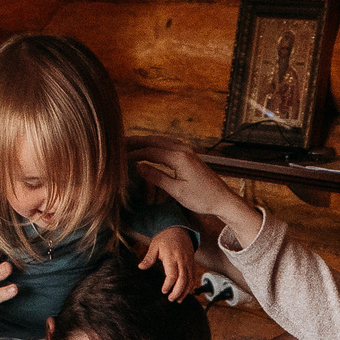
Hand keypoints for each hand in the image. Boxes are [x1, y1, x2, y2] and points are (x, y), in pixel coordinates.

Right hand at [128, 135, 252, 238]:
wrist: (222, 199)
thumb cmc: (201, 199)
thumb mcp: (176, 191)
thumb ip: (156, 177)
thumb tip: (138, 166)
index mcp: (179, 157)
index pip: (149, 151)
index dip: (132, 153)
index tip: (117, 156)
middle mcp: (183, 149)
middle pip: (153, 141)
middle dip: (135, 142)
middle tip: (117, 143)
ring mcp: (187, 150)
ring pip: (160, 140)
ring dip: (144, 141)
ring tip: (128, 143)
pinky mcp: (189, 154)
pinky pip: (168, 144)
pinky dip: (155, 144)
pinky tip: (148, 147)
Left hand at [137, 227, 201, 300]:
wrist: (179, 230)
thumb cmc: (165, 238)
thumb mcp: (154, 246)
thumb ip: (148, 258)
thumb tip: (140, 267)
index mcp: (172, 256)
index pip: (173, 274)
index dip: (169, 285)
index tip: (163, 291)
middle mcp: (182, 261)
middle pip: (183, 280)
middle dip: (178, 292)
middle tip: (171, 299)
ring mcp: (189, 263)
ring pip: (190, 280)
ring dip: (185, 292)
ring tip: (178, 300)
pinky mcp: (192, 264)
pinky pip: (193, 277)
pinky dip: (191, 287)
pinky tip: (186, 293)